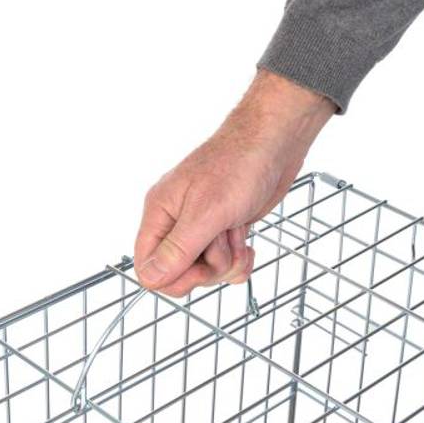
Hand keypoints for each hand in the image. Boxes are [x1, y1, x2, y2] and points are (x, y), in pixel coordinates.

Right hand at [134, 69, 334, 296]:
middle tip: (224, 242)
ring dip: (228, 261)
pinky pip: (226, 264)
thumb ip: (179, 248)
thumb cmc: (238, 165)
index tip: (200, 269)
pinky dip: (239, 260)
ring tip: (237, 232)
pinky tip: (247, 244)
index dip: (174, 278)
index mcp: (160, 214)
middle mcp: (177, 223)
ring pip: (207, 271)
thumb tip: (150, 278)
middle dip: (209, 268)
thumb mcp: (207, 211)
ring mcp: (202, 228)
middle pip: (181, 273)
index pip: (148, 266)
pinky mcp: (224, 231)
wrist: (274, 144)